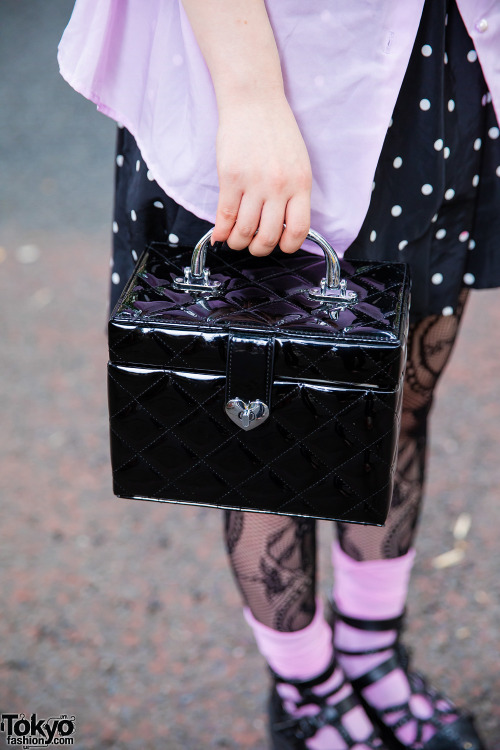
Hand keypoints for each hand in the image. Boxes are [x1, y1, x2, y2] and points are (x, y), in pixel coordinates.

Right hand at [212, 94, 311, 255]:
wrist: (254, 100)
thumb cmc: (276, 129)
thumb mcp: (298, 163)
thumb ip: (293, 193)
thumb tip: (283, 224)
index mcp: (300, 184)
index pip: (298, 230)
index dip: (287, 246)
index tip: (279, 244)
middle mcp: (279, 186)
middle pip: (268, 237)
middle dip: (259, 249)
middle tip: (253, 245)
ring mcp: (254, 182)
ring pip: (244, 231)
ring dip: (238, 242)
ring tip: (235, 238)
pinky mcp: (230, 177)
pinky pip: (225, 216)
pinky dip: (221, 231)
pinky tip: (220, 234)